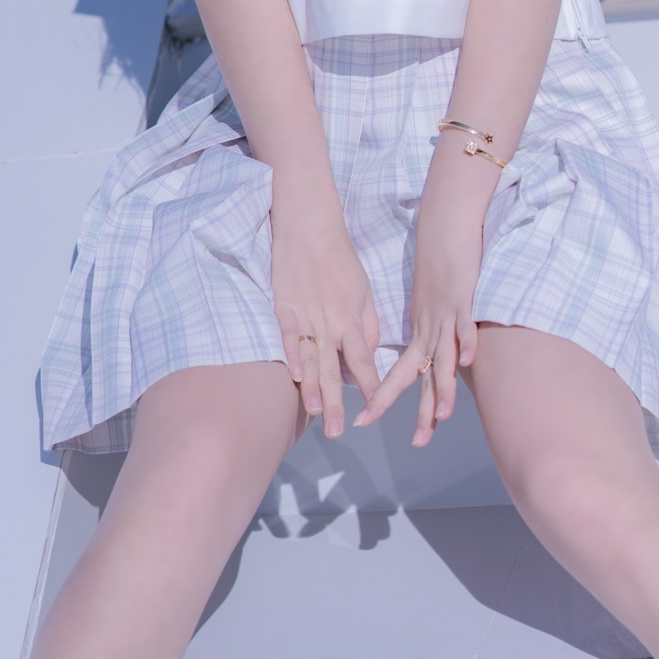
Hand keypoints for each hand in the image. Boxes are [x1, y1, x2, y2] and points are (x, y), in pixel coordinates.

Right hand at [270, 203, 379, 436]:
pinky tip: (294, 377)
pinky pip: (287, 335)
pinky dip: (291, 355)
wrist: (310, 225)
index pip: (363, 359)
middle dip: (338, 402)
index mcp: (351, 318)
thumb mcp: (363, 289)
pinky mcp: (283, 305)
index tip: (374, 408)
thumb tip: (370, 352)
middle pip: (335, 369)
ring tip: (317, 414)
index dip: (369, 384)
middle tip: (339, 432)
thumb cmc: (339, 257)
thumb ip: (367, 323)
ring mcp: (305, 315)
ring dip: (314, 388)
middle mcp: (330, 322)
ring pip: (310, 358)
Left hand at [355, 188, 481, 446]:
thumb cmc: (438, 270)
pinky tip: (466, 359)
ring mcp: (445, 314)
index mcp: (418, 332)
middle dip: (419, 409)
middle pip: (420, 374)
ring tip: (444, 415)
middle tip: (415, 443)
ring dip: (445, 385)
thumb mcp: (428, 307)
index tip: (363, 422)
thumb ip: (429, 335)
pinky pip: (464, 322)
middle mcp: (428, 328)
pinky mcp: (461, 297)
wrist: (444, 229)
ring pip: (443, 355)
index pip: (400, 374)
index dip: (382, 398)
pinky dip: (465, 340)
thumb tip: (427, 363)